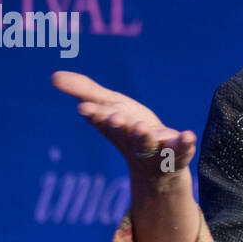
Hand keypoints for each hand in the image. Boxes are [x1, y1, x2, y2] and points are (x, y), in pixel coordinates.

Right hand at [51, 71, 196, 182]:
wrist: (158, 165)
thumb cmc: (130, 130)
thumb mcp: (109, 106)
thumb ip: (85, 92)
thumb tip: (53, 76)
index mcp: (115, 127)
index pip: (102, 119)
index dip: (95, 114)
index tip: (84, 108)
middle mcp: (133, 140)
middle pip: (125, 133)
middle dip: (120, 126)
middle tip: (114, 118)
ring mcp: (156, 149)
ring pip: (149, 144)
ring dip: (144, 136)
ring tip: (141, 128)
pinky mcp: (178, 154)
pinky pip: (182, 150)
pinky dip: (185, 144)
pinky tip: (189, 135)